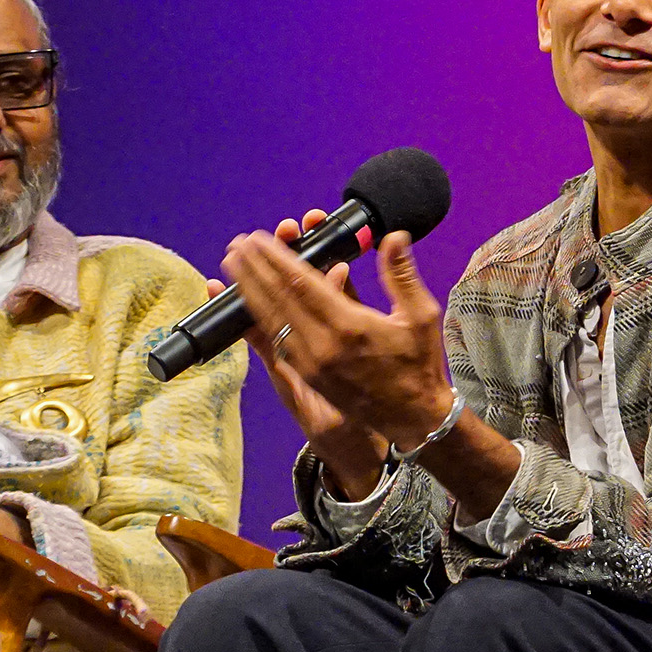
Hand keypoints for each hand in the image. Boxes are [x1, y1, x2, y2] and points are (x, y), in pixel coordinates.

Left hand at [221, 220, 452, 459]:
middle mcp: (323, 346)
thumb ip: (401, 275)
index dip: (278, 258)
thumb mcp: (420, 315)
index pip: (303, 284)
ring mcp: (310, 364)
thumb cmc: (419, 363)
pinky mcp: (306, 376)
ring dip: (249, 292)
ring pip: (270, 321)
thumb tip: (393, 236)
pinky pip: (276, 342)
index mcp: (349, 327)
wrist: (412, 415)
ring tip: (231, 268)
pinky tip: (246, 306)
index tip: (261, 239)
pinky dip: (258, 320)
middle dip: (255, 270)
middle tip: (237, 245)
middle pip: (278, 300)